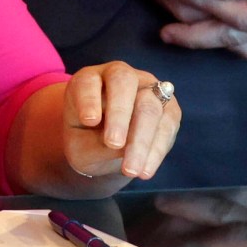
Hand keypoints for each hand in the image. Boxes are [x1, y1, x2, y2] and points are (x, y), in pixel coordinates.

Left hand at [57, 61, 183, 182]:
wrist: (106, 148)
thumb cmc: (86, 140)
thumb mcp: (79, 147)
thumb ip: (93, 145)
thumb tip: (121, 147)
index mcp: (89, 79)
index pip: (89, 82)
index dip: (89, 99)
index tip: (88, 120)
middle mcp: (120, 76)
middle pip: (124, 82)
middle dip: (119, 114)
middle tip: (113, 143)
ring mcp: (147, 88)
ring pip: (150, 105)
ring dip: (141, 139)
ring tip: (131, 170)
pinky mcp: (168, 108)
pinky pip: (167, 125)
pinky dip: (156, 150)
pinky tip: (145, 171)